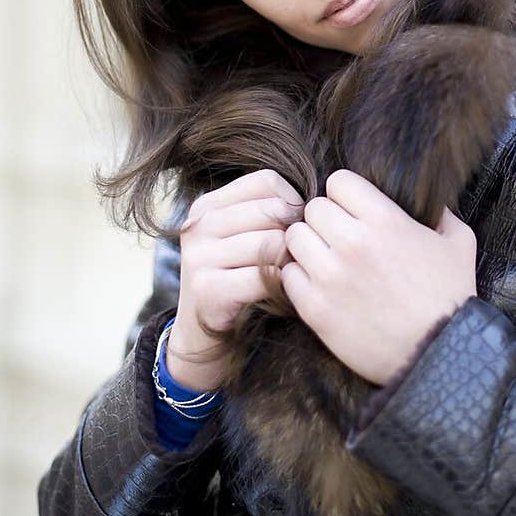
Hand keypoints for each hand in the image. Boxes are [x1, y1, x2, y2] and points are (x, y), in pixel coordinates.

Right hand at [169, 169, 304, 390]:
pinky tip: (278, 292)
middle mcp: (198, 226)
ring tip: (286, 274)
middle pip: (272, 210)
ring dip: (289, 261)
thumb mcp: (242, 237)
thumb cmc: (238, 278)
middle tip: (294, 256)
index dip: (292, 202)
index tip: (293, 227)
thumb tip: (317, 199)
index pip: (266, 181)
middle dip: (293, 234)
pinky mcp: (208, 289)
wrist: (204, 334)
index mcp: (207, 205)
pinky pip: (264, 276)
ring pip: (271, 242)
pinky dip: (280, 285)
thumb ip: (267, 211)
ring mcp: (199, 257)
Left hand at [280, 169, 477, 385]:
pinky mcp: (316, 309)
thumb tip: (434, 202)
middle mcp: (352, 243)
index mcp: (385, 220)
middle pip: (312, 208)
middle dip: (325, 220)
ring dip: (307, 247)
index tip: (352, 212)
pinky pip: (288, 276)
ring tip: (324, 261)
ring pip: (294, 238)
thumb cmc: (451, 296)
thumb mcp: (460, 244)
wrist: (438, 353)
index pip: (338, 182)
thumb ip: (443, 214)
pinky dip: (299, 279)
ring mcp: (330, 276)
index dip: (345, 195)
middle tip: (337, 239)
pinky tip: (319, 287)